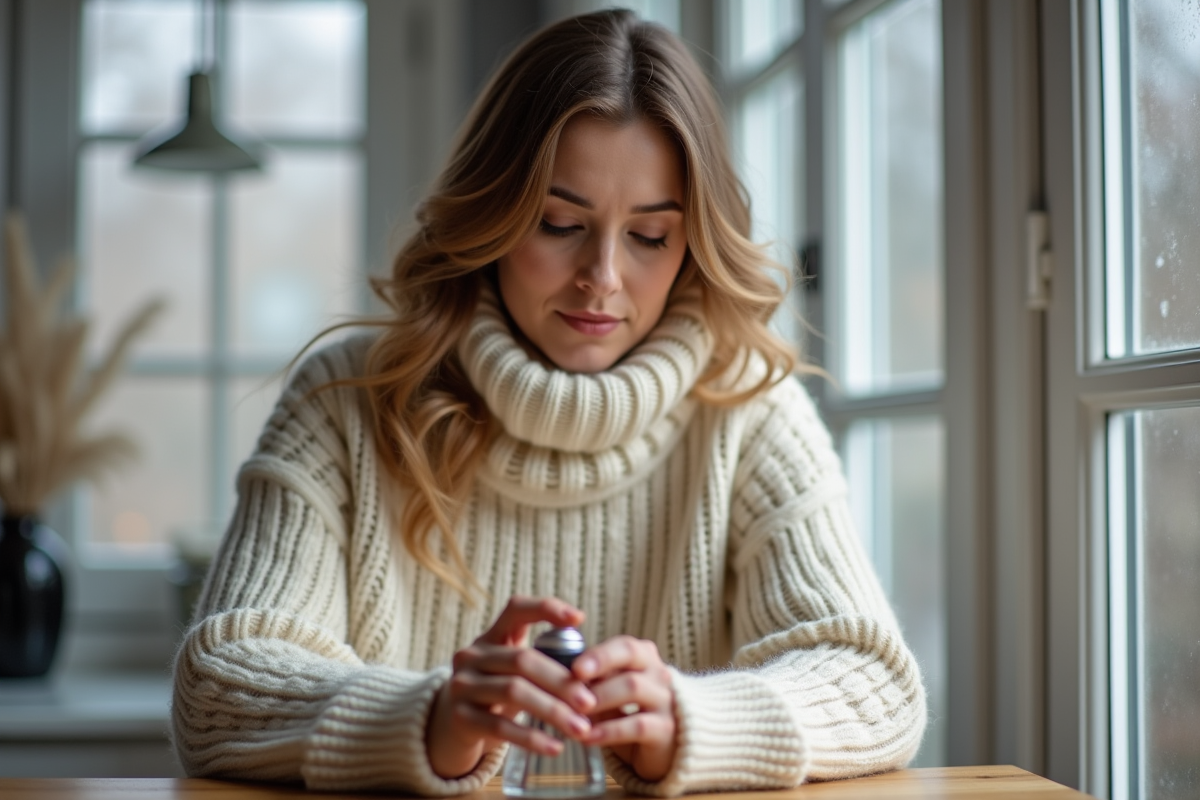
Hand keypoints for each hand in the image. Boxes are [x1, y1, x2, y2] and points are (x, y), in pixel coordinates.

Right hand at [425, 596, 596, 778]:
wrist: (452, 724)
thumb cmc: (498, 691)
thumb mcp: (513, 670)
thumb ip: (543, 661)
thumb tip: (593, 668)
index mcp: (491, 636)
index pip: (516, 609)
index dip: (547, 609)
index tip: (580, 619)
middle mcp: (471, 655)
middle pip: (522, 660)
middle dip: (561, 681)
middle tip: (590, 702)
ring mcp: (462, 685)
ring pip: (513, 692)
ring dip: (553, 711)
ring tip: (581, 728)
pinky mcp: (460, 717)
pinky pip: (500, 727)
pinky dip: (531, 738)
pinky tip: (555, 747)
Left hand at [574, 635, 676, 781]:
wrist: (663, 749)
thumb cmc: (628, 713)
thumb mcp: (610, 692)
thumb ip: (592, 681)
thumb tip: (558, 674)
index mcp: (643, 657)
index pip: (624, 645)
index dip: (599, 653)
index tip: (575, 666)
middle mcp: (658, 672)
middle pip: (632, 656)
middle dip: (600, 663)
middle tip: (574, 679)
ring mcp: (665, 699)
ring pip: (633, 687)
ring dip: (600, 698)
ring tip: (575, 711)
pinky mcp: (665, 729)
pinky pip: (637, 725)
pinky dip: (608, 731)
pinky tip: (588, 737)